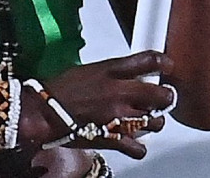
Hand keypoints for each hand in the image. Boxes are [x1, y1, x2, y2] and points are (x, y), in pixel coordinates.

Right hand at [21, 51, 176, 158]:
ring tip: (148, 119)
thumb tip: (127, 75)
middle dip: (165, 97)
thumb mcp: (88, 69)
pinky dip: (139, 146)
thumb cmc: (58, 90)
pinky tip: (133, 140)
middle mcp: (119, 93)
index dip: (163, 63)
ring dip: (154, 121)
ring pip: (155, 122)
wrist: (42, 113)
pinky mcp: (113, 139)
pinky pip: (139, 147)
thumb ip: (112, 72)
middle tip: (162, 98)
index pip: (148, 61)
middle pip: (161, 95)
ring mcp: (118, 118)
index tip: (167, 66)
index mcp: (110, 71)